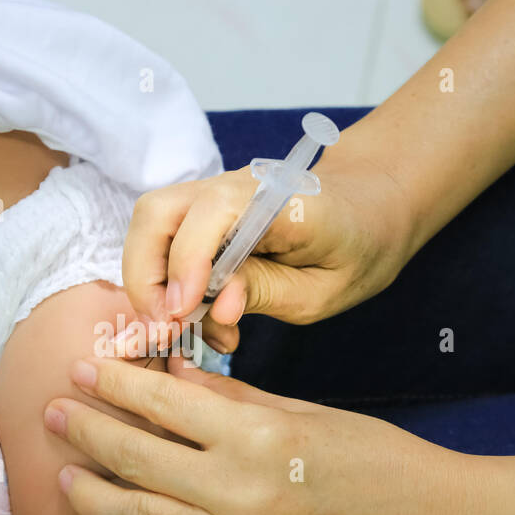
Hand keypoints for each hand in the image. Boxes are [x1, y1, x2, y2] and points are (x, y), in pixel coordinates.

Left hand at [43, 355, 472, 514]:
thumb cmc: (369, 456)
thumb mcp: (301, 412)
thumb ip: (228, 397)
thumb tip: (167, 371)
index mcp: (258, 435)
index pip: (162, 402)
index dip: (113, 382)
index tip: (82, 368)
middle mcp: (245, 492)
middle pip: (139, 458)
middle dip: (87, 430)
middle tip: (52, 411)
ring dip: (95, 495)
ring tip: (66, 475)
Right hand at [122, 151, 417, 352]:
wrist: (368, 211)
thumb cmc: (355, 249)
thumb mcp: (322, 290)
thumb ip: (265, 292)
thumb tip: (213, 304)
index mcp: (279, 197)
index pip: (211, 212)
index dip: (187, 262)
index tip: (182, 314)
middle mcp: (235, 185)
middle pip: (156, 213)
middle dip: (146, 277)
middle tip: (166, 330)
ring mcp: (213, 194)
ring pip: (150, 226)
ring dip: (151, 282)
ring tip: (186, 328)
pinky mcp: (202, 213)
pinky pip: (164, 240)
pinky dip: (166, 281)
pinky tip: (200, 316)